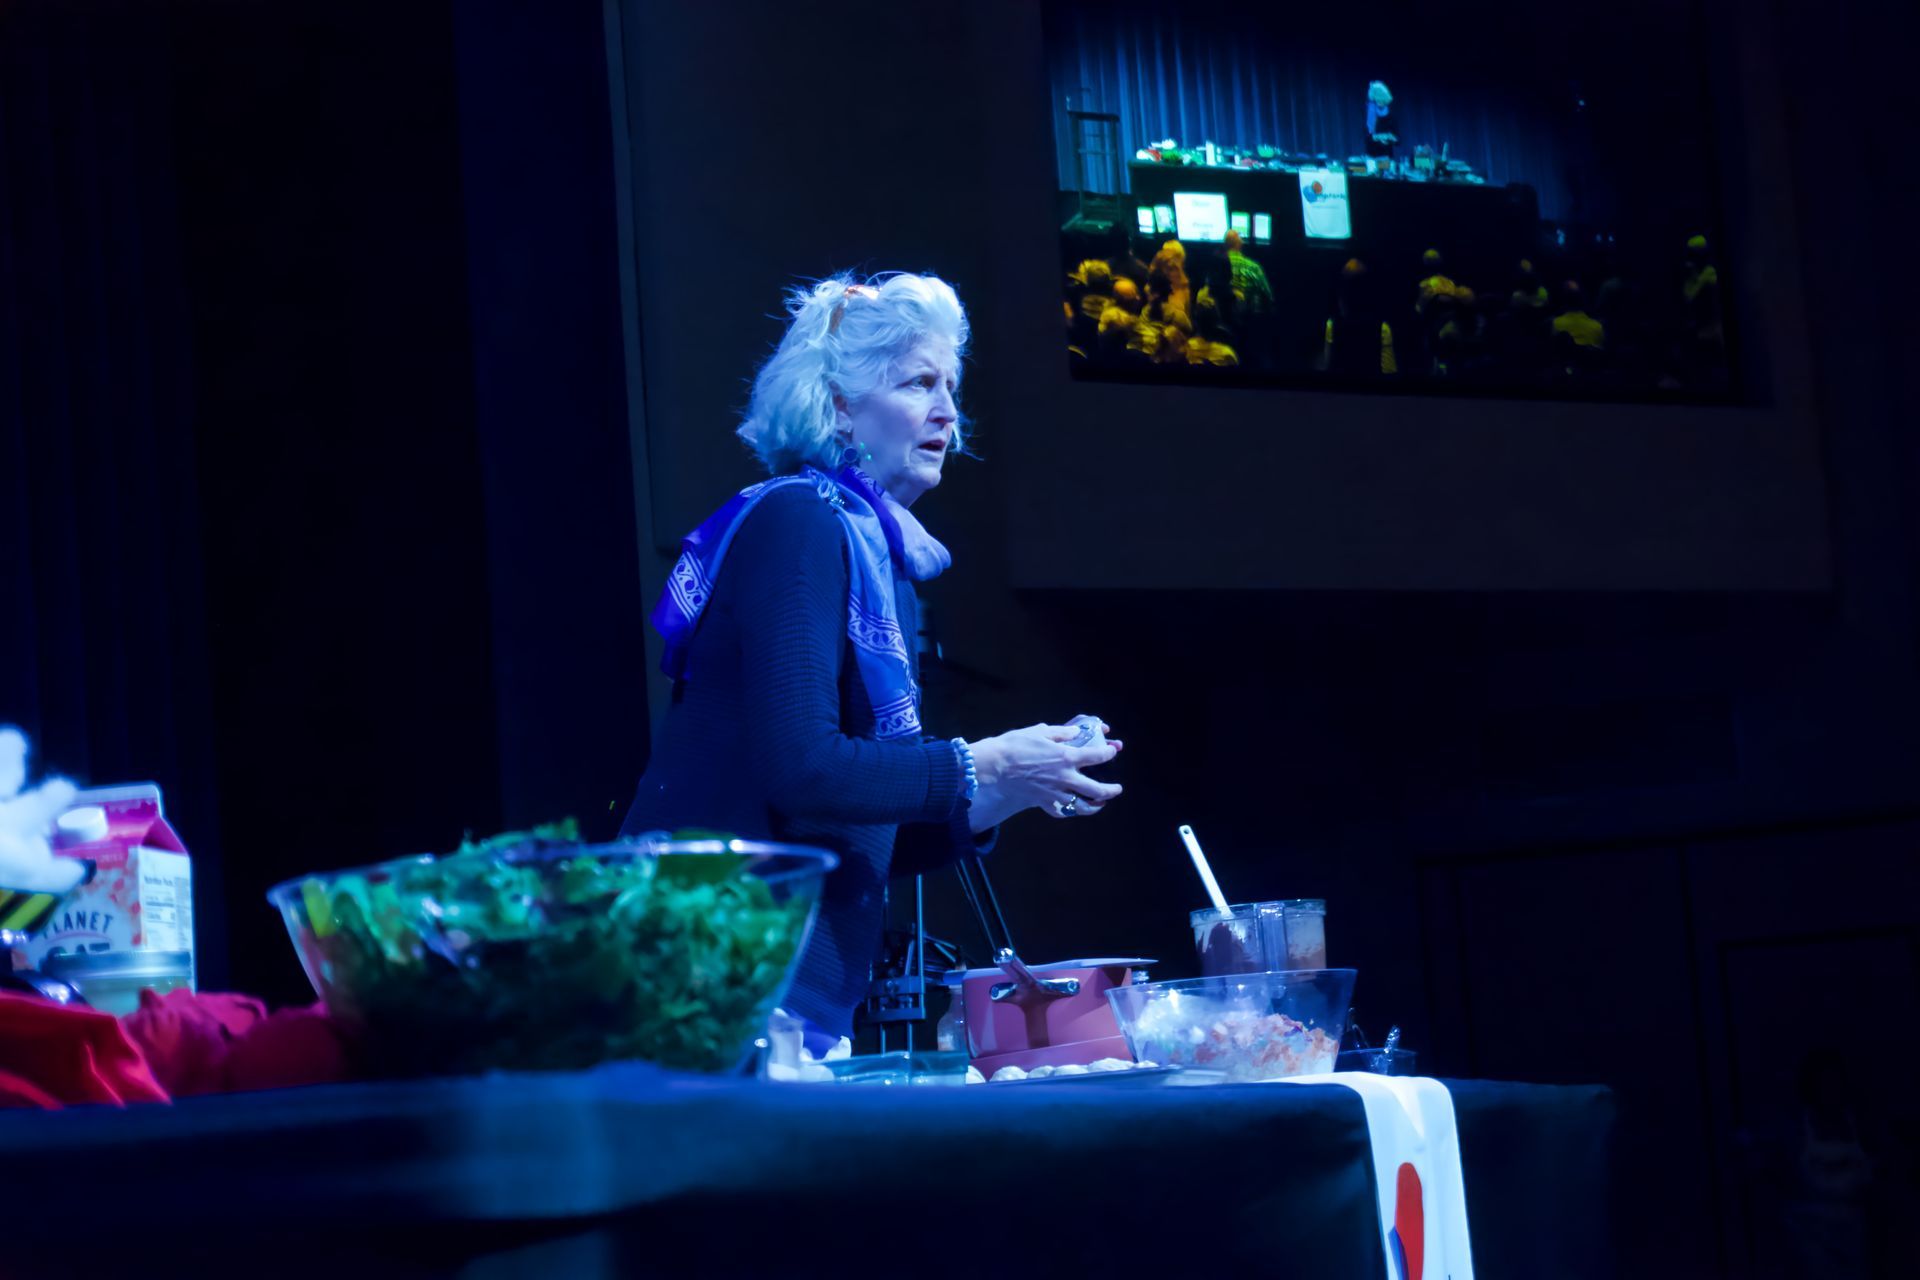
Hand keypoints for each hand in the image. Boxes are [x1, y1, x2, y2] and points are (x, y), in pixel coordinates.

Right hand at [967, 721, 1123, 820]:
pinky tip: (1073, 807)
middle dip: (1111, 790)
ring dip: (1096, 806)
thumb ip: (1062, 733)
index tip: (1112, 752)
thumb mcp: (1040, 731)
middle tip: (1117, 788)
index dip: (1108, 753)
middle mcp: (1065, 778)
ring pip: (1083, 806)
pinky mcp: (1044, 803)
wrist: (995, 766)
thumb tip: (1076, 732)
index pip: (1097, 756)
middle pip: (1097, 789)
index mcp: (1067, 756)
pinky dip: (1070, 810)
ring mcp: (1055, 793)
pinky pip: (1063, 811)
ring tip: (1101, 803)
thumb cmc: (1016, 745)